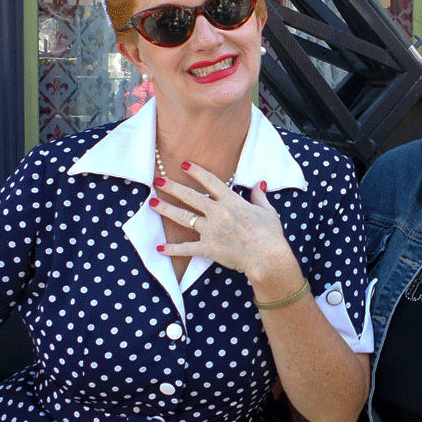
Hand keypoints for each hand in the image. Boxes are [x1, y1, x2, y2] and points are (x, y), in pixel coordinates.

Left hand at [150, 163, 299, 289]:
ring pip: (183, 217)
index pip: (210, 181)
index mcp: (231, 201)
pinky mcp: (208, 248)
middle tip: (158, 180)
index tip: (184, 165)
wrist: (267, 257)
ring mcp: (210, 231)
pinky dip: (172, 249)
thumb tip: (259, 184)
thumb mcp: (267, 211)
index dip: (196, 171)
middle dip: (173, 187)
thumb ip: (259, 196)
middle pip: (190, 197)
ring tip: (152, 204)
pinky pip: (186, 248)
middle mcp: (217, 213)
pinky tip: (159, 248)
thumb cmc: (270, 234)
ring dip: (166, 210)